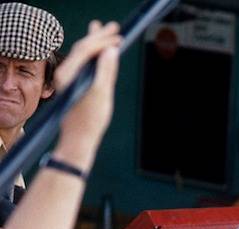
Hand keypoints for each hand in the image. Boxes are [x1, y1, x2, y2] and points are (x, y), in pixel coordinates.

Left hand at [53, 21, 121, 166]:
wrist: (78, 137)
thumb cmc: (90, 120)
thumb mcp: (101, 94)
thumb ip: (106, 71)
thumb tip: (111, 51)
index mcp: (69, 74)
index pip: (86, 49)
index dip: (102, 40)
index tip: (118, 36)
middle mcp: (65, 73)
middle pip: (82, 48)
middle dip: (98, 36)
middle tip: (113, 26)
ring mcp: (67, 78)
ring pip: (81, 54)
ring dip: (94, 42)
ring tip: (101, 29)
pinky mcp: (72, 83)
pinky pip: (81, 63)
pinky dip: (91, 54)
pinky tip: (98, 52)